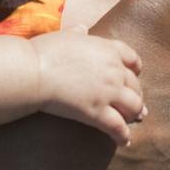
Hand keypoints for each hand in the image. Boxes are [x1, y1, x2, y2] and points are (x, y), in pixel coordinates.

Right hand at [33, 28, 144, 145]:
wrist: (33, 71)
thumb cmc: (44, 52)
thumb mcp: (64, 35)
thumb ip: (77, 32)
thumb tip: (83, 28)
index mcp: (107, 49)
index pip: (132, 58)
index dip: (135, 69)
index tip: (135, 74)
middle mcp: (113, 70)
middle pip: (135, 85)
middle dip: (136, 95)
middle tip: (135, 104)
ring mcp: (108, 92)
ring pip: (134, 106)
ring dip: (134, 114)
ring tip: (132, 121)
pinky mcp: (98, 112)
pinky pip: (118, 127)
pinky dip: (123, 136)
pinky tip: (124, 141)